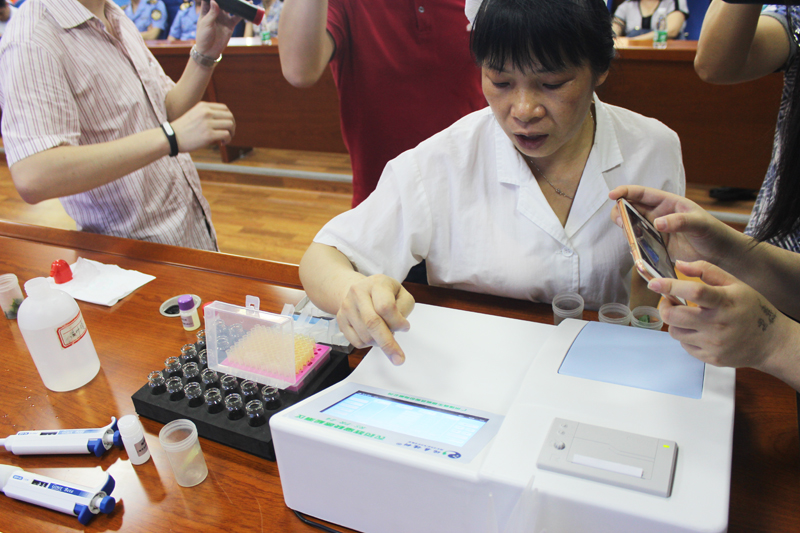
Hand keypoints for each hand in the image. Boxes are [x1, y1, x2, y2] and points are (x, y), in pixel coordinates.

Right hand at [171, 101, 235, 151]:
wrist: (171, 138)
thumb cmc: (183, 129)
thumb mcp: (195, 114)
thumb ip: (207, 114)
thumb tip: (225, 120)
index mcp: (204, 106)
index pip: (225, 109)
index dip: (228, 118)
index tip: (225, 126)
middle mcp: (207, 112)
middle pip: (230, 117)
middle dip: (232, 126)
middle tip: (228, 134)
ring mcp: (208, 123)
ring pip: (230, 125)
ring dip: (231, 133)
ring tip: (224, 139)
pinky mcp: (208, 135)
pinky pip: (226, 135)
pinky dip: (228, 140)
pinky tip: (222, 143)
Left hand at [195, 0, 241, 57]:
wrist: (209, 51)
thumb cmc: (203, 36)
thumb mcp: (206, 23)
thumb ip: (211, 12)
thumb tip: (214, 1)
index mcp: (207, 10)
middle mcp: (216, 12)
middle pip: (223, 2)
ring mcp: (224, 18)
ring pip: (231, 8)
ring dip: (237, 3)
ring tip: (244, 0)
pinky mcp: (230, 24)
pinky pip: (237, 17)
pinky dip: (242, 13)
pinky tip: (247, 8)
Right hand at [336, 274, 414, 365]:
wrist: (359, 289)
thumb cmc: (384, 294)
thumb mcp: (401, 294)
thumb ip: (404, 309)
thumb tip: (398, 327)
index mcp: (377, 283)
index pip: (386, 307)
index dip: (397, 322)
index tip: (405, 327)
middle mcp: (358, 292)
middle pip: (372, 323)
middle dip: (388, 344)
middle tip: (399, 359)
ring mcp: (347, 306)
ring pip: (365, 335)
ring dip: (380, 342)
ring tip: (385, 332)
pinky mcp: (340, 319)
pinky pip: (356, 341)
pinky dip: (369, 344)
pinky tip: (374, 334)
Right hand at [609, 185, 737, 266]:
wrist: (720, 254)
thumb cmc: (713, 232)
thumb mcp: (700, 223)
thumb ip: (680, 221)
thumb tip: (657, 222)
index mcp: (667, 202)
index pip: (641, 194)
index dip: (625, 192)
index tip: (612, 195)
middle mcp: (658, 215)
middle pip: (630, 209)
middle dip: (620, 212)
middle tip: (622, 222)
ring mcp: (655, 231)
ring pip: (631, 226)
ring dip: (626, 230)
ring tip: (629, 237)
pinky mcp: (655, 246)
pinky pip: (639, 243)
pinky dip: (633, 245)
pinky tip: (635, 250)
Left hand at [648, 260, 789, 370]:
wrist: (770, 342)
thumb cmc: (751, 308)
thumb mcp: (735, 284)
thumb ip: (707, 270)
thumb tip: (679, 264)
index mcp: (725, 302)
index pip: (694, 292)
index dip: (670, 286)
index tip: (654, 282)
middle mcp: (718, 324)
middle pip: (675, 316)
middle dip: (665, 306)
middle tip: (670, 301)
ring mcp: (714, 344)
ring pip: (675, 332)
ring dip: (676, 322)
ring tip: (688, 316)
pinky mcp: (711, 358)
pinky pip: (685, 346)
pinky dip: (686, 336)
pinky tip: (698, 330)